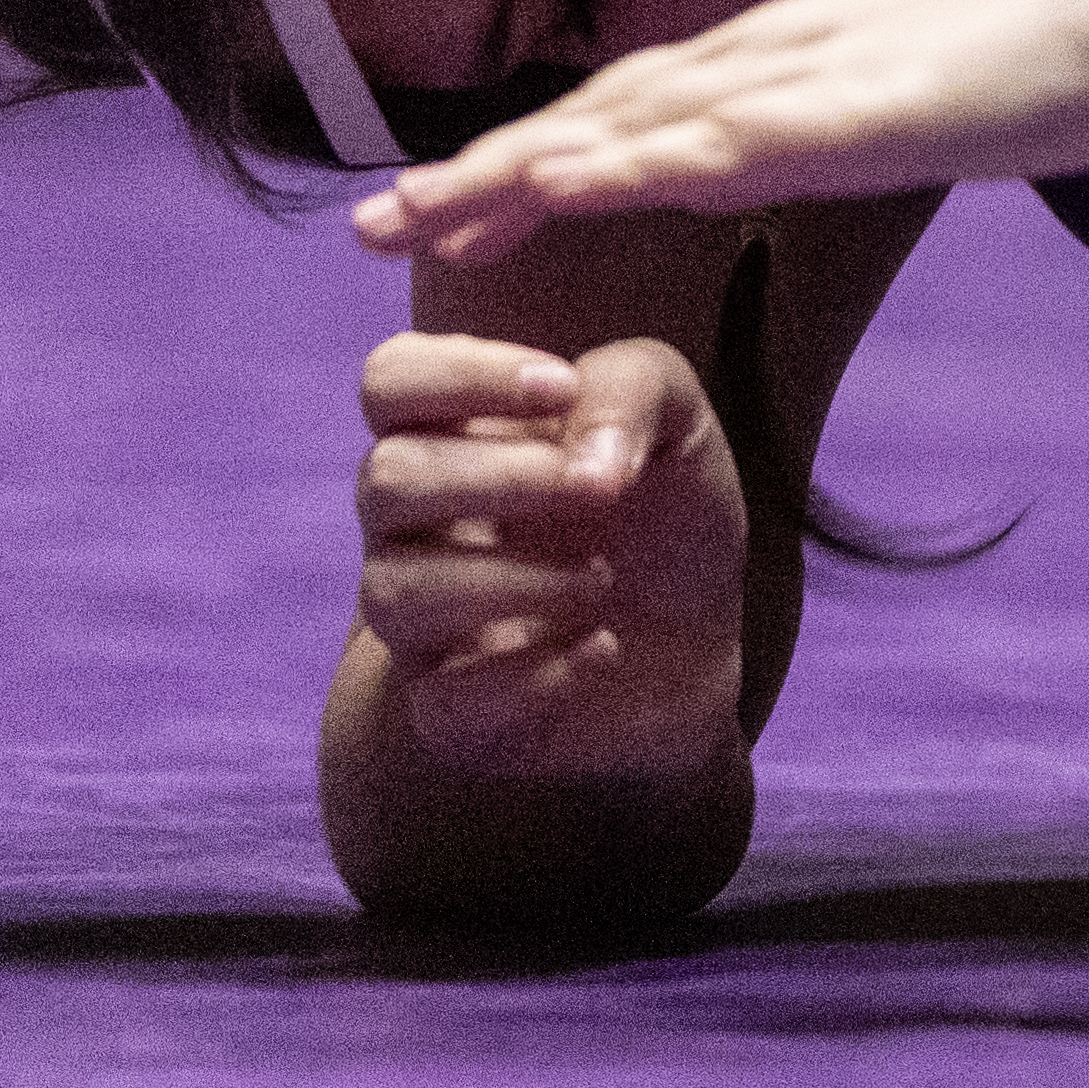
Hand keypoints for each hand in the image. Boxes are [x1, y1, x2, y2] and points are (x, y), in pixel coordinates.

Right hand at [350, 332, 745, 779]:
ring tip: (603, 580)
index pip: (391, 380)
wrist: (703, 644)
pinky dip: (542, 674)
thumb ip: (631, 389)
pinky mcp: (448, 715)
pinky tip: (601, 649)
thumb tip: (584, 465)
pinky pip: (448, 701)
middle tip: (597, 492)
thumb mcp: (679, 422)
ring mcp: (419, 625)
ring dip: (520, 580)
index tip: (561, 388)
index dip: (459, 374)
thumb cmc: (665, 513)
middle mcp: (414, 526)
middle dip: (504, 477)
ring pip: (396, 593)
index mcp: (456, 436)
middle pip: (385, 479)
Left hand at [358, 0, 1088, 265]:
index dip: (529, 161)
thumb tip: (798, 146)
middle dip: (481, 175)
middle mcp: (769, 66)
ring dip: (515, 172)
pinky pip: (714, 139)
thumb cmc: (1052, 44)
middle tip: (369, 226)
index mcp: (784, 70)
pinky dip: (628, 161)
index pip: (630, 118)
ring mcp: (802, 83)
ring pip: (628, 128)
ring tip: (415, 216)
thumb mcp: (924, 92)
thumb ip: (852, 112)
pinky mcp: (843, 107)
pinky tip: (561, 185)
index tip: (441, 208)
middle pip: (598, 120)